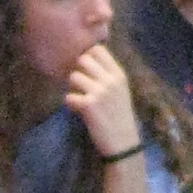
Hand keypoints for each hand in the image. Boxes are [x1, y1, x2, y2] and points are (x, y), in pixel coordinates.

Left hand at [63, 44, 142, 159]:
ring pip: (73, 76)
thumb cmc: (120, 115)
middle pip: (83, 59)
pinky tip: (78, 110)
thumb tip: (86, 60)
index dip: (88, 56)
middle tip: (81, 84)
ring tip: (79, 97)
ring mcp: (100, 92)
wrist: (123, 142)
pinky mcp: (88, 105)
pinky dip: (70, 103)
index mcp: (119, 74)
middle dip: (78, 70)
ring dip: (72, 87)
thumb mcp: (121, 91)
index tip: (87, 69)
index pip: (98, 50)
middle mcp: (110, 80)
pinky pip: (68, 96)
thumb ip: (108, 75)